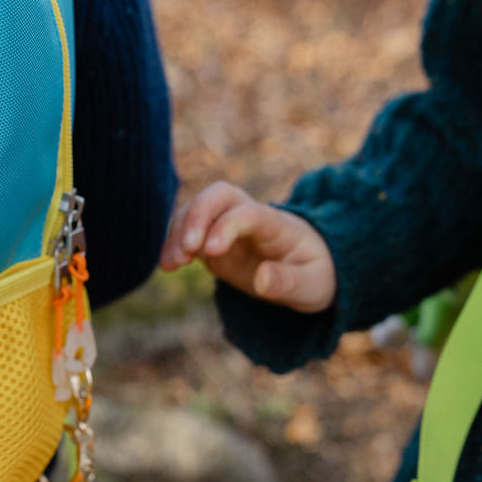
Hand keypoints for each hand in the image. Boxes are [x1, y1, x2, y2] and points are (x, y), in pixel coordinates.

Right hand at [161, 182, 336, 312]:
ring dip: (179, 232)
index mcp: (277, 224)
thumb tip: (261, 279)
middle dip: (197, 217)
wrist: (309, 271)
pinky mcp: (213, 241)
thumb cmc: (314, 275)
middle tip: (186, 252)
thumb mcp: (312, 285)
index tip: (210, 252)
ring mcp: (228, 227)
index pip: (248, 212)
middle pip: (218, 195)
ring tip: (171, 265)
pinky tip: (166, 265)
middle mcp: (249, 217)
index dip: (226, 226)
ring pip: (198, 209)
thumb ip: (288, 282)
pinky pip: (188, 232)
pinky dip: (174, 244)